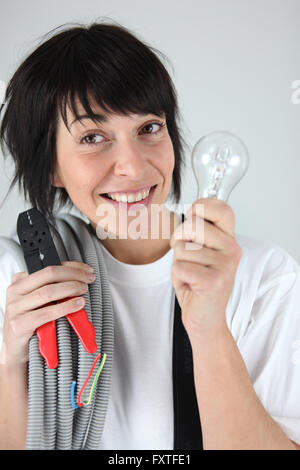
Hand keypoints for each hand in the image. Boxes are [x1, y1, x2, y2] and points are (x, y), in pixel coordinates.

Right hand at [0, 261, 94, 365]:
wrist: (15, 350)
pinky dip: (65, 307)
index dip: (71, 267)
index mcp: (20, 282)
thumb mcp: (37, 302)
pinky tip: (77, 305)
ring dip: (71, 288)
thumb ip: (50, 288)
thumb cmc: (30, 323)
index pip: (49, 267)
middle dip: (73, 275)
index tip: (87, 270)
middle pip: (49, 274)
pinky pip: (46, 313)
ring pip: (48, 291)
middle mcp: (15, 291)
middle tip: (88, 280)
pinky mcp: (19, 324)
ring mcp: (15, 308)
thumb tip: (79, 278)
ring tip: (84, 290)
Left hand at [170, 198, 241, 334]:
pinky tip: (190, 285)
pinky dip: (178, 277)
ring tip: (190, 274)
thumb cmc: (197, 283)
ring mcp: (225, 265)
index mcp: (228, 240)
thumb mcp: (198, 252)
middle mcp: (231, 249)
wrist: (204, 319)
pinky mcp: (214, 281)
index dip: (202, 206)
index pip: (222, 208)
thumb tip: (191, 212)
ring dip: (178, 262)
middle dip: (179, 239)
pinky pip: (179, 266)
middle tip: (186, 257)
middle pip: (192, 224)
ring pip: (182, 248)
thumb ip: (196, 232)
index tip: (193, 215)